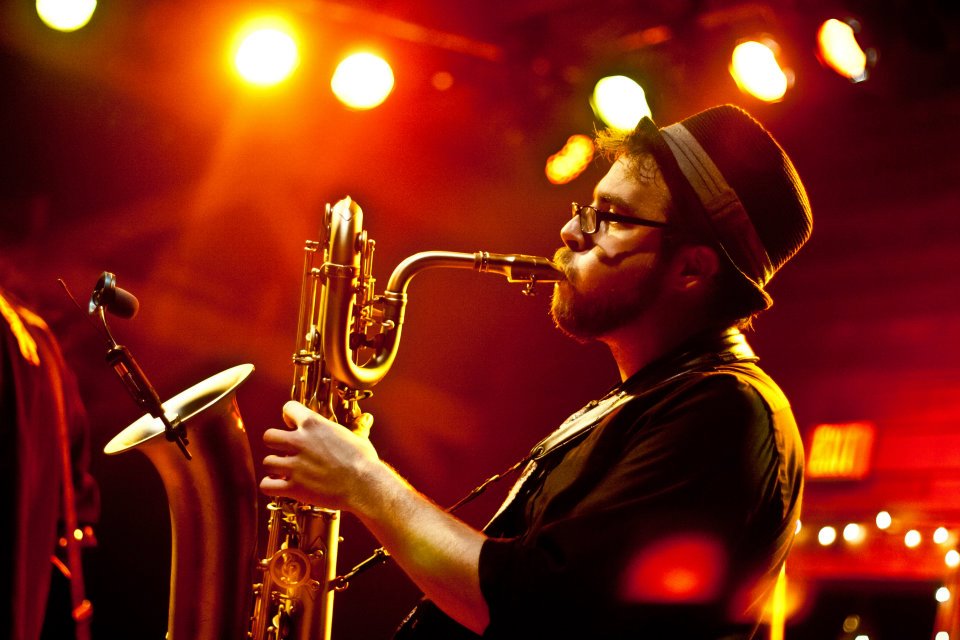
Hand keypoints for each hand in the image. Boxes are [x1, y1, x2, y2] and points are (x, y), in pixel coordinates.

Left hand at [260, 400, 379, 510]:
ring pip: (267, 462)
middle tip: (286, 450)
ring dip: (275, 467)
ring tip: (285, 471)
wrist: (364, 486)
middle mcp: (300, 442)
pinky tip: (279, 486)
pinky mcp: (294, 487)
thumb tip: (367, 419)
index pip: (288, 408)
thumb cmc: (363, 461)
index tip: (293, 425)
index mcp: (314, 425)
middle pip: (269, 436)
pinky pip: (266, 485)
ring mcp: (295, 466)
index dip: (289, 416)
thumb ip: (357, 427)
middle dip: (275, 443)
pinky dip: (270, 486)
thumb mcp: (359, 438)